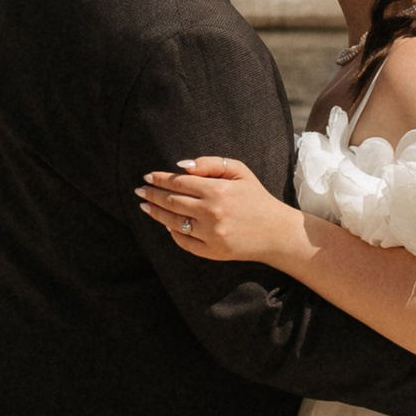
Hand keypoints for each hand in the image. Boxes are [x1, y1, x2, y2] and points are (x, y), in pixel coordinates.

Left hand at [139, 155, 296, 266]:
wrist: (276, 232)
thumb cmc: (256, 197)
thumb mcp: (239, 171)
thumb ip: (210, 164)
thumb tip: (181, 166)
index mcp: (217, 190)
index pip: (179, 183)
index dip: (160, 179)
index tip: (147, 176)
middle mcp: (211, 213)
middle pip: (172, 202)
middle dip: (153, 194)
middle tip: (140, 190)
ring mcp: (211, 234)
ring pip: (174, 222)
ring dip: (156, 213)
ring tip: (145, 206)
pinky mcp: (212, 251)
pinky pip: (184, 242)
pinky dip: (172, 232)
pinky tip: (166, 224)